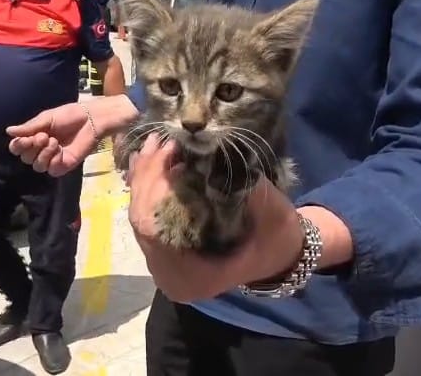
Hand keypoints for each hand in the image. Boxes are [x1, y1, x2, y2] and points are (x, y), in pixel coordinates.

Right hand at [6, 102, 96, 175]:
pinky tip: (60, 151)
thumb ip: (29, 127)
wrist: (90, 120)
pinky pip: (52, 170)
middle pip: (25, 159)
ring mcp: (52, 160)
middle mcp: (40, 150)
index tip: (24, 139)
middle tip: (44, 136)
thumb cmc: (68, 116)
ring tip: (54, 141)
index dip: (17, 146)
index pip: (17, 148)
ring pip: (38, 166)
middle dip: (32, 148)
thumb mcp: (46, 118)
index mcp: (33, 138)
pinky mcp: (64, 166)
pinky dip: (54, 161)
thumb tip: (8, 131)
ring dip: (44, 154)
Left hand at [127, 133, 303, 301]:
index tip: (168, 153)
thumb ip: (244, 188)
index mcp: (195, 276)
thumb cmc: (278, 238)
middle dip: (147, 178)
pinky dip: (148, 189)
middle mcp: (172, 277)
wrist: (281, 254)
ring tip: (154, 144)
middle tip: (159, 142)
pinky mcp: (164, 252)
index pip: (154, 230)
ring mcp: (164, 266)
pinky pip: (146, 217)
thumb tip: (215, 153)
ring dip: (145, 179)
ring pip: (140, 217)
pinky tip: (151, 161)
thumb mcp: (272, 214)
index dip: (154, 188)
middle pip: (141, 222)